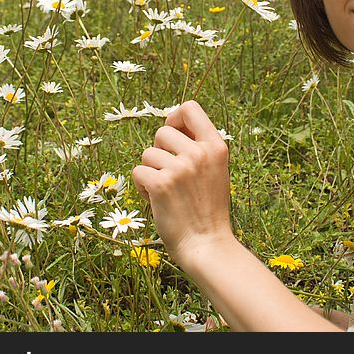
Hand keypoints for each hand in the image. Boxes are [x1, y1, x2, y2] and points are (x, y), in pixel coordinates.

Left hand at [132, 100, 233, 270]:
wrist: (207, 244)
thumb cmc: (207, 210)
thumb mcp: (215, 171)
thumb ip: (198, 148)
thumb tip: (171, 126)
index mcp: (216, 146)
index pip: (190, 108)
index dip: (175, 118)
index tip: (174, 136)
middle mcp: (199, 153)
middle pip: (161, 132)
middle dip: (159, 153)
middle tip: (170, 176)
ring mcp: (180, 168)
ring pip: (147, 154)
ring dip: (150, 172)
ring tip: (166, 192)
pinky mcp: (160, 184)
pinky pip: (137, 172)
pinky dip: (142, 187)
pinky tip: (157, 201)